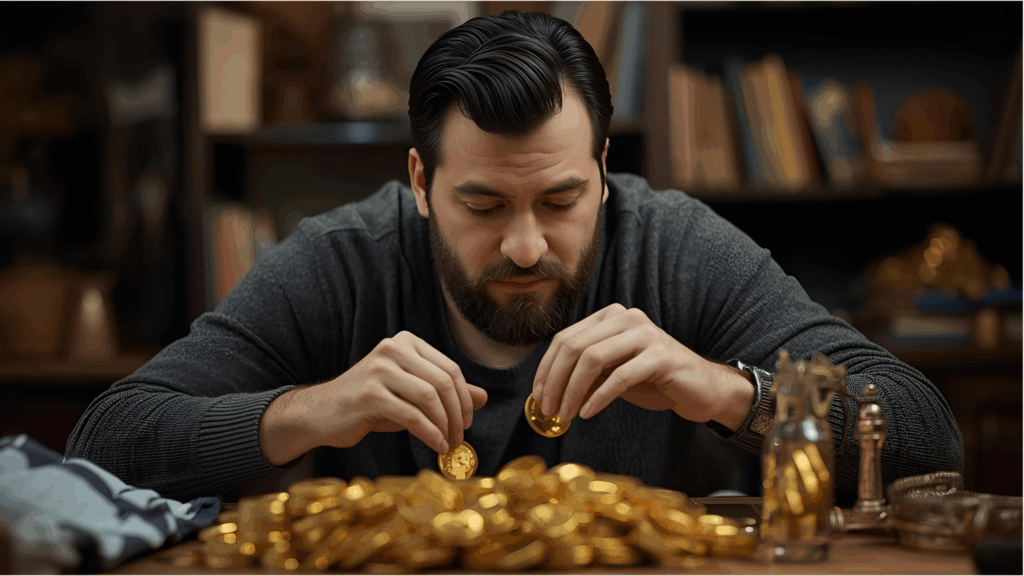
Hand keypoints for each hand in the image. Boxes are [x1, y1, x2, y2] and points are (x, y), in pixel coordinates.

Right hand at [308, 331, 487, 453]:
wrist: (323, 413)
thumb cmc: (370, 404)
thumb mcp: (411, 394)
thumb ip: (445, 393)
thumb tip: (484, 397)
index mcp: (406, 343)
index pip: (450, 369)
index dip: (464, 398)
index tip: (466, 422)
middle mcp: (393, 349)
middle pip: (443, 382)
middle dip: (458, 413)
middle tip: (460, 436)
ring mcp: (379, 369)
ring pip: (430, 397)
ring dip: (445, 425)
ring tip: (448, 443)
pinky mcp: (369, 394)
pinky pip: (412, 415)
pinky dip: (430, 433)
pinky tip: (436, 446)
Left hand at [532, 303, 744, 424]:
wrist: (700, 389)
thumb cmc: (652, 381)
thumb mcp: (611, 372)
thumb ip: (583, 372)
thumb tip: (545, 391)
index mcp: (610, 317)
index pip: (565, 338)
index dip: (546, 369)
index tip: (537, 397)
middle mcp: (626, 318)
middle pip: (574, 346)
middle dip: (555, 381)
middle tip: (547, 410)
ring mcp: (645, 334)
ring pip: (593, 359)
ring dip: (572, 391)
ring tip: (565, 415)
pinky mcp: (661, 355)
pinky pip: (619, 376)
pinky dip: (598, 397)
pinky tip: (588, 413)